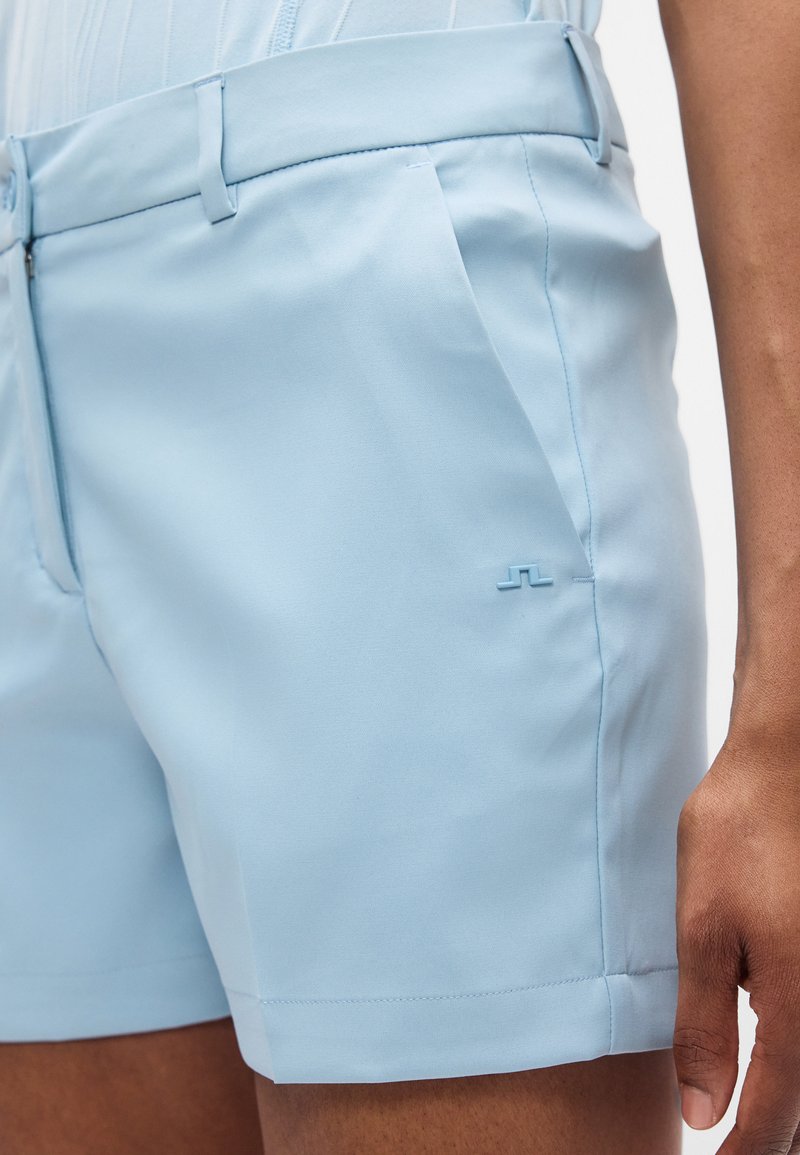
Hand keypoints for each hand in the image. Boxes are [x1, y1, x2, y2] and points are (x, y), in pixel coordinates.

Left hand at [673, 731, 799, 1152]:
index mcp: (798, 1001)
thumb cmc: (736, 838)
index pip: (777, 1113)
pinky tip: (777, 1043)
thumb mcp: (700, 929)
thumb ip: (704, 1025)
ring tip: (753, 1112)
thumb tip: (705, 1111)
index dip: (747, 1152)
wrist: (786, 765)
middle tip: (737, 1144)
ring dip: (794, 1094)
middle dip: (777, 1132)